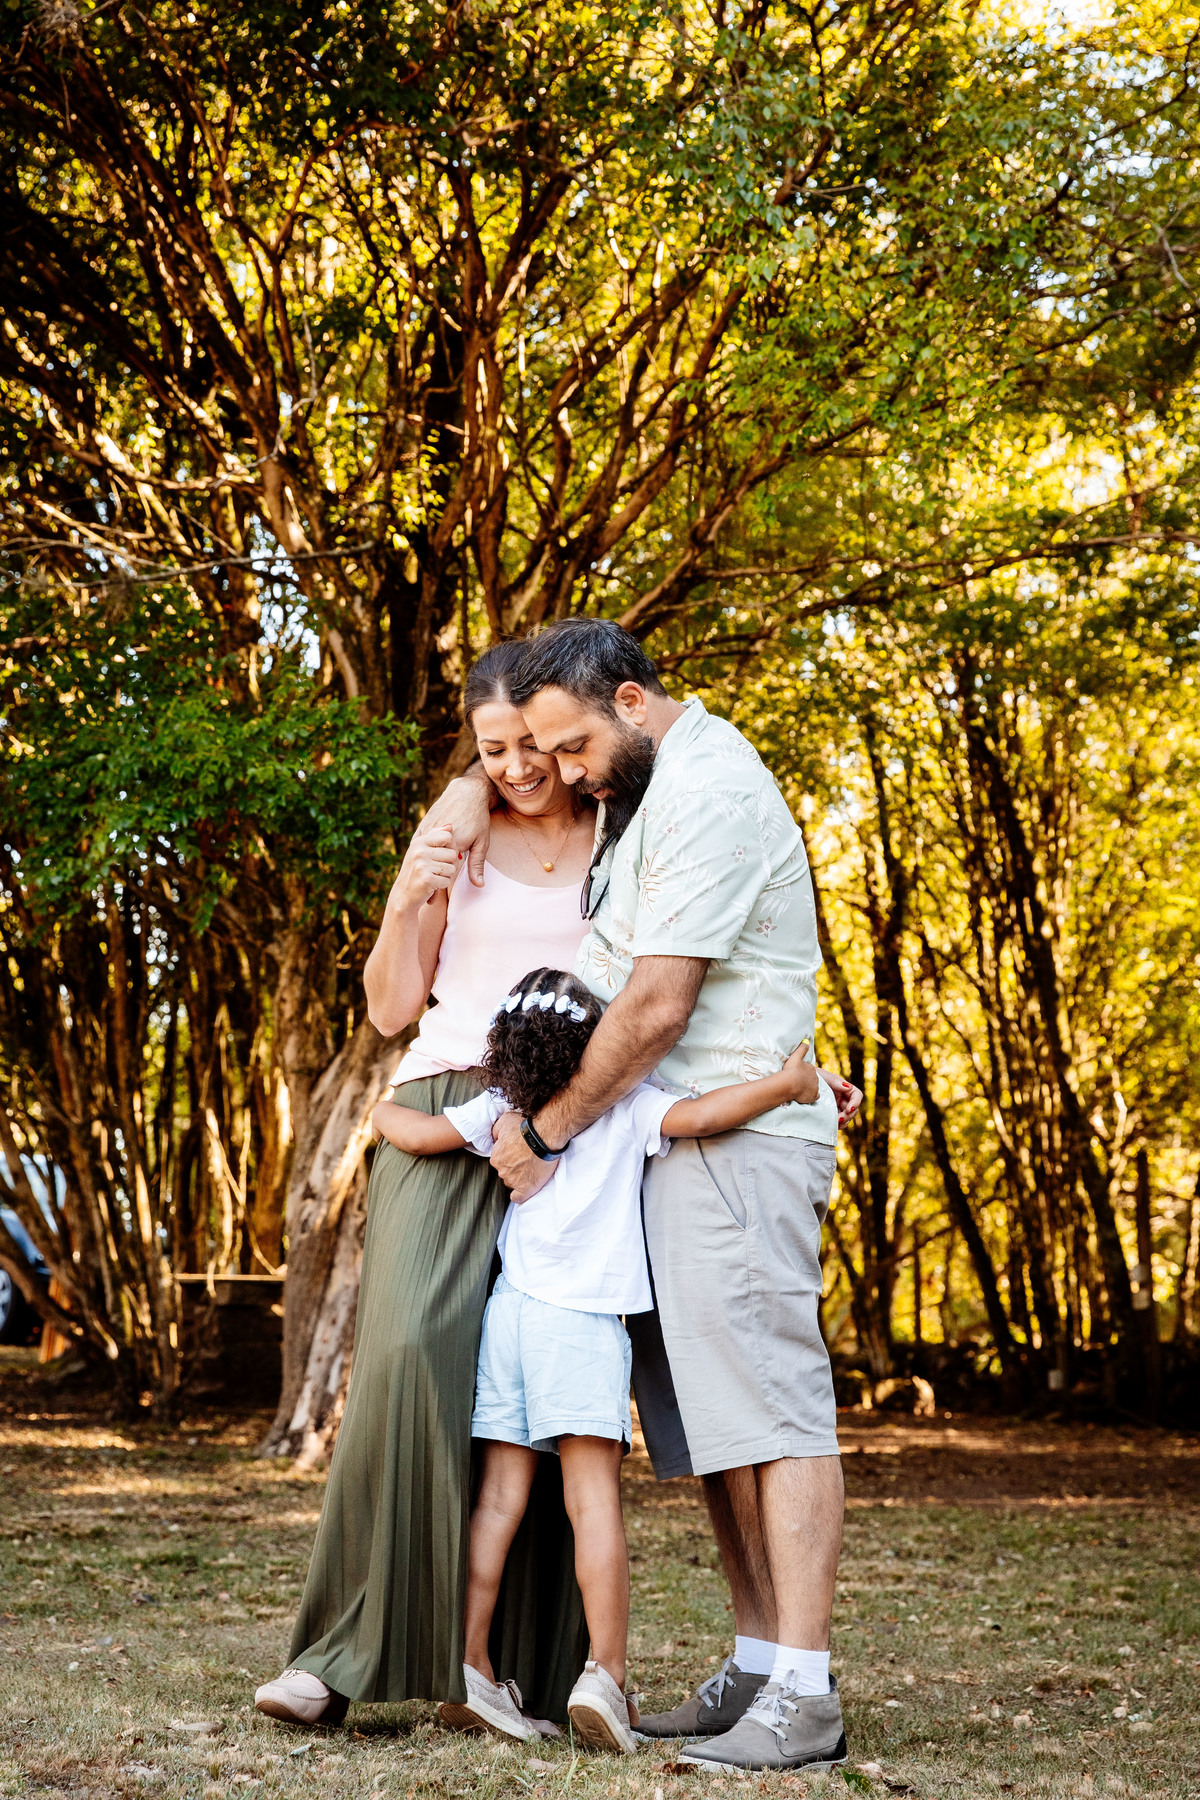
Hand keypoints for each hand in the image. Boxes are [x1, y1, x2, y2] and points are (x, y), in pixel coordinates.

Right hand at [392, 825, 461, 910]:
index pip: (447, 836)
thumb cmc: (415, 871)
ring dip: (446, 876)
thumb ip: (435, 837)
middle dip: (450, 864)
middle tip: (438, 870)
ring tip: (433, 876)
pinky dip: (442, 885)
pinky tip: (432, 885)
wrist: (403, 895)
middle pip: (452, 854)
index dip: (452, 846)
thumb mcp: (421, 851)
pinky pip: (447, 881)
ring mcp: (422, 865)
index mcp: (419, 842)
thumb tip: (450, 826)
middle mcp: (419, 852)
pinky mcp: (427, 880)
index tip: (446, 854)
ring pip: (452, 868)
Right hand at [418, 772, 493, 886]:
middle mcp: (435, 841)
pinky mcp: (420, 829)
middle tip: (452, 855)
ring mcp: (424, 835)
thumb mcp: (482, 843)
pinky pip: (421, 848)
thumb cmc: (477, 818)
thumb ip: (477, 865)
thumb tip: (479, 886)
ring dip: (435, 859)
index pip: (447, 872)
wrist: (466, 793)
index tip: (444, 882)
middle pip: (440, 865)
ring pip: (430, 858)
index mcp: (451, 845)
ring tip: (443, 850)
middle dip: (443, 867)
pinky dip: (426, 851)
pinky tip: (433, 848)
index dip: (446, 877)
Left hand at [490, 1110, 557, 1202]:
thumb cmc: (526, 1127)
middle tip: (526, 1158)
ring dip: (518, 1178)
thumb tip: (495, 1140)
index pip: (499, 1161)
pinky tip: (524, 1189)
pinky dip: (520, 1194)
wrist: (544, 1136)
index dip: (508, 1156)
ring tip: (530, 1168)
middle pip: (505, 1172)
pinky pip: (518, 1198)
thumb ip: (496, 1132)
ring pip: (512, 1183)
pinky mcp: (526, 1189)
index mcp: (496, 1157)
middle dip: (513, 1167)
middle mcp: (502, 1171)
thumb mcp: (504, 1121)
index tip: (517, 1151)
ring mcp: (514, 1181)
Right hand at [780, 1040, 820, 1104]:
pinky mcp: (814, 1096)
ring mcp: (815, 1087)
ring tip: (798, 1090)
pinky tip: (804, 1096)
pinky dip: (810, 1096)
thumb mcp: (795, 1056)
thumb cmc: (790, 1070)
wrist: (789, 1083)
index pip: (808, 1071)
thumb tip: (807, 1041)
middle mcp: (816, 1077)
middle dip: (805, 1081)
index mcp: (811, 1068)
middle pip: (811, 1079)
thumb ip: (802, 1048)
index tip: (796, 1076)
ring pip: (813, 1087)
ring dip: (807, 1088)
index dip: (802, 1073)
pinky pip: (814, 1096)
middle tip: (796, 1083)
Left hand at [818, 1065, 863, 1127]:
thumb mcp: (825, 1077)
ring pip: (847, 1118)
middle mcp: (842, 1098)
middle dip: (848, 1115)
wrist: (801, 1083)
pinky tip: (830, 1124)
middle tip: (839, 1119)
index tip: (849, 1109)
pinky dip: (836, 1125)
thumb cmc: (814, 1077)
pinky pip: (837, 1122)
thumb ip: (836, 1082)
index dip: (856, 1103)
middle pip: (853, 1110)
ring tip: (835, 1122)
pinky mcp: (830, 1114)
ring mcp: (836, 1107)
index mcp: (844, 1089)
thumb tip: (849, 1087)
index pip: (857, 1095)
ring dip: (843, 1122)